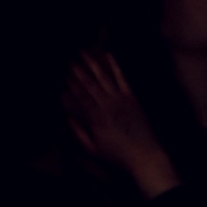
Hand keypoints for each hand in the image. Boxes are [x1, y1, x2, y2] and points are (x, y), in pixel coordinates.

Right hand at [63, 50, 178, 197]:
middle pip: (89, 84)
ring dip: (92, 64)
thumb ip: (78, 133)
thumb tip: (68, 118)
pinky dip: (115, 66)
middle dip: (77, 70)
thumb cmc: (117, 154)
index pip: (79, 97)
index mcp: (96, 118)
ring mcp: (121, 99)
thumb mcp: (92, 149)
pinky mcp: (132, 97)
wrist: (143, 153)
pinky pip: (122, 78)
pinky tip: (108, 55)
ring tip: (83, 52)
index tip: (62, 75)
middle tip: (68, 59)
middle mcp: (107, 105)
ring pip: (103, 78)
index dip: (70, 85)